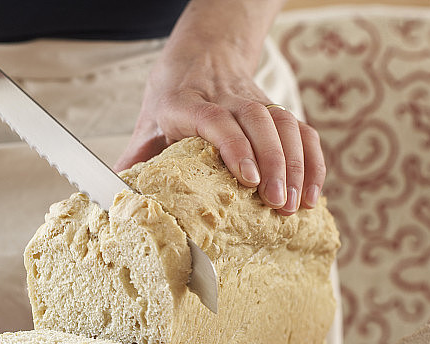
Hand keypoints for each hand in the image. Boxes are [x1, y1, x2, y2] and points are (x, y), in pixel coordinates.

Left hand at [114, 0, 324, 214]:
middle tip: (277, 203)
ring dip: (296, 166)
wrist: (202, 54)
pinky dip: (312, 162)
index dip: (234, 146)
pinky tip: (313, 193)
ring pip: (285, 125)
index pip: (215, 119)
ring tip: (295, 204)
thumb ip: (137, 156)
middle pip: (258, 122)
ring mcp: (256, 102)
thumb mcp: (149, 121)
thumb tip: (116, 192)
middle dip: (274, 164)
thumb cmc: (173, 95)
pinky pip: (303, 131)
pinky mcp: (277, 111)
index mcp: (187, 102)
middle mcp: (226, 98)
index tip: (248, 178)